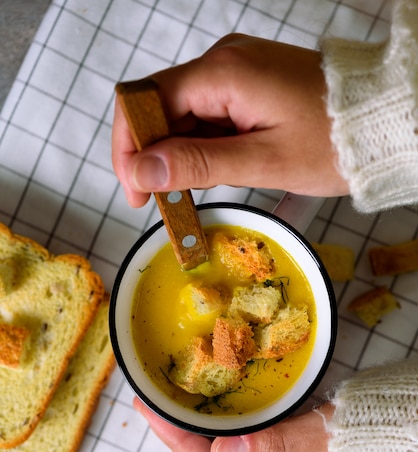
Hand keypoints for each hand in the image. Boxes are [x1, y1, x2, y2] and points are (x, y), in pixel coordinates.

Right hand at [112, 34, 348, 206]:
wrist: (379, 124)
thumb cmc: (331, 143)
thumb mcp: (262, 162)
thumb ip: (198, 164)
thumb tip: (141, 170)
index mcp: (224, 73)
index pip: (147, 99)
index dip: (130, 145)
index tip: (136, 189)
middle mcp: (223, 62)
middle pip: (160, 106)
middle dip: (152, 155)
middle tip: (161, 202)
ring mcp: (235, 72)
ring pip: (182, 113)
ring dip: (175, 155)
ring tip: (186, 195)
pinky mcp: (247, 85)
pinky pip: (206, 114)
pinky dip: (199, 146)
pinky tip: (208, 172)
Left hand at [134, 397, 332, 451]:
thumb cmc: (391, 429)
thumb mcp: (337, 432)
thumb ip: (282, 443)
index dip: (178, 443)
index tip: (150, 411)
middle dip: (182, 437)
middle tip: (155, 402)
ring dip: (205, 432)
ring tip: (179, 403)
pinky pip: (257, 446)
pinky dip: (234, 427)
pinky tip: (226, 408)